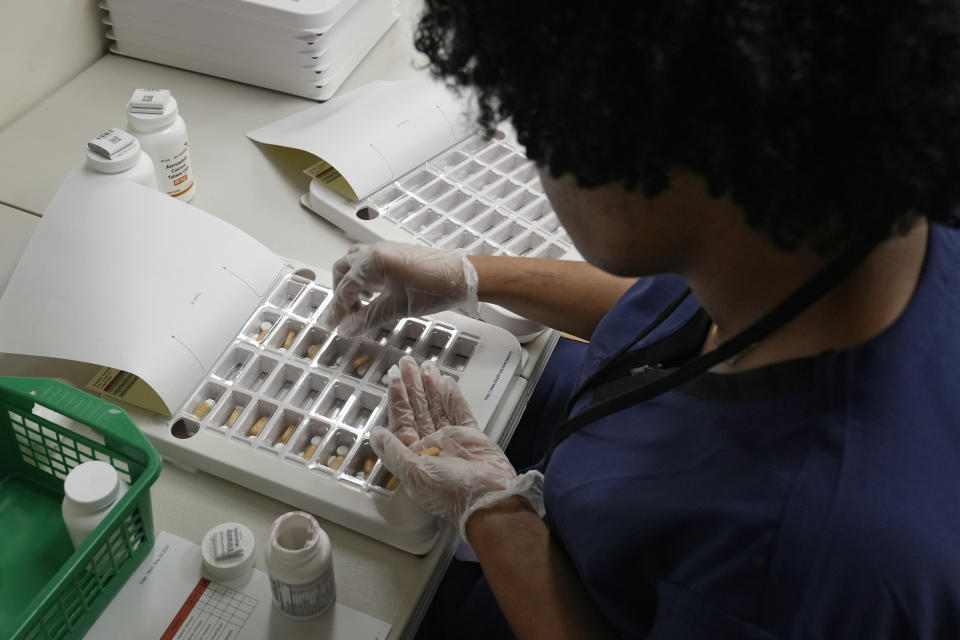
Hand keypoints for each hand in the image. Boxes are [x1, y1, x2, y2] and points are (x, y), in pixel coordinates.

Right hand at [320, 242, 478, 336]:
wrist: (464, 277)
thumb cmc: (434, 289)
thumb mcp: (397, 308)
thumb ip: (368, 318)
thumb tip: (346, 330)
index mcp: (373, 261)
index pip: (345, 287)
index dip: (337, 309)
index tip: (332, 325)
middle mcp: (375, 251)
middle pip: (344, 270)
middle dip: (341, 293)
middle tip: (346, 316)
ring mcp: (386, 249)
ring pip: (355, 263)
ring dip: (352, 283)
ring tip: (361, 306)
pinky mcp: (396, 254)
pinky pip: (369, 262)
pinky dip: (365, 278)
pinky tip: (375, 294)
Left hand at [370, 356, 543, 538]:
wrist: (489, 498)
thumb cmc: (449, 490)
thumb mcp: (415, 474)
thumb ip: (394, 451)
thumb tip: (375, 433)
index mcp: (413, 456)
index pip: (401, 421)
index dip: (396, 399)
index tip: (392, 377)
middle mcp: (430, 446)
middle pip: (418, 410)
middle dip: (411, 386)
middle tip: (407, 362)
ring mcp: (451, 439)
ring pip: (437, 407)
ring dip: (430, 387)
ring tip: (426, 365)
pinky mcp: (471, 435)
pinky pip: (460, 411)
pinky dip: (453, 397)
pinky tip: (446, 381)